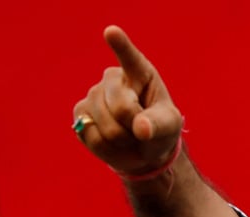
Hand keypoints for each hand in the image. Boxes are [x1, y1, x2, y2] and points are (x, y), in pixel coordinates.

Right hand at [72, 25, 182, 175]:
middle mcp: (112, 79)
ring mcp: (93, 95)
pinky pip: (92, 137)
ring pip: (105, 126)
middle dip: (134, 128)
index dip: (120, 45)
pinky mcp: (80, 114)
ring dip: (122, 141)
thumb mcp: (169, 126)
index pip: (129, 57)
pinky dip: (108, 149)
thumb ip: (158, 125)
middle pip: (121, 108)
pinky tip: (114, 142)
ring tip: (129, 136)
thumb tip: (140, 128)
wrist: (144, 150)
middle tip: (142, 130)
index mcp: (139, 72)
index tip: (111, 32)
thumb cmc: (160, 129)